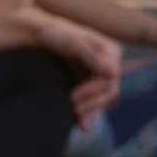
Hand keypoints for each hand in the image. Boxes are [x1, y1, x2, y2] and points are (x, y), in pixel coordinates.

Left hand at [31, 13, 121, 127]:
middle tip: (73, 111)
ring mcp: (101, 72)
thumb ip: (91, 56)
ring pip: (105, 98)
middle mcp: (110, 63)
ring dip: (92, 110)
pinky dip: (90, 110)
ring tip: (77, 120)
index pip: (110, 78)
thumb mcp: (72, 41)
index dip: (94, 91)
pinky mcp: (91, 80)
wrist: (42, 33)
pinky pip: (96, 99)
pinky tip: (82, 124)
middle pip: (110, 91)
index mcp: (110, 51)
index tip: (73, 97)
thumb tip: (114, 72)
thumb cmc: (56, 32)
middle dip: (93, 104)